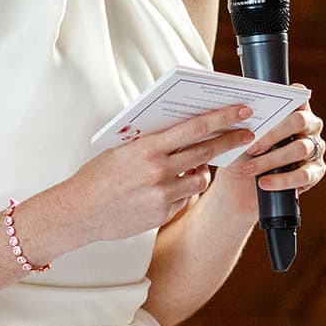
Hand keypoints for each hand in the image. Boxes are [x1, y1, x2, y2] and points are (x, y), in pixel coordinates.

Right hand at [59, 103, 255, 244]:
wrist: (78, 212)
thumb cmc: (97, 177)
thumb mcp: (121, 150)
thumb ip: (152, 142)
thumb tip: (183, 133)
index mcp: (146, 148)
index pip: (193, 128)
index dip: (222, 118)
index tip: (241, 111)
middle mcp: (157, 171)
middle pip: (205, 152)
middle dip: (230, 142)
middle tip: (247, 134)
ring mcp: (161, 195)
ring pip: (200, 180)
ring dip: (203, 172)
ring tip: (196, 167)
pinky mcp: (162, 214)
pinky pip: (184, 199)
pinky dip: (182, 192)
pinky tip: (167, 189)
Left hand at [219, 96, 325, 201]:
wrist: (244, 184)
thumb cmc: (245, 151)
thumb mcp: (241, 136)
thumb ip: (246, 122)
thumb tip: (236, 112)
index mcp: (295, 109)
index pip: (299, 94)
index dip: (288, 95)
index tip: (267, 105)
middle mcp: (310, 125)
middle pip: (299, 121)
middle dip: (272, 134)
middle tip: (250, 147)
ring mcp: (315, 147)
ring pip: (300, 148)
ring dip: (272, 159)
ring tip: (249, 169)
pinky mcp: (316, 170)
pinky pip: (304, 175)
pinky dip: (282, 180)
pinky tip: (264, 183)